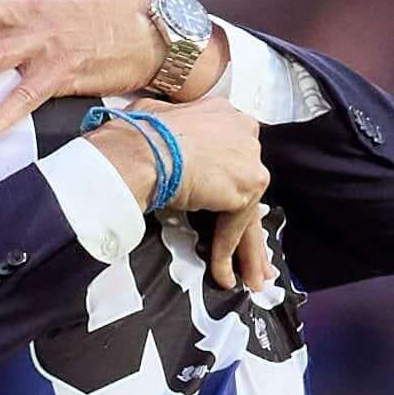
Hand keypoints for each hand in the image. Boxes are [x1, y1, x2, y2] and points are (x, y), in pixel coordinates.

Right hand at [151, 98, 274, 300]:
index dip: (232, 186)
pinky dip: (226, 251)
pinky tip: (223, 274)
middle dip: (251, 227)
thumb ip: (174, 128)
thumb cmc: (136, 135)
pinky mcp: (247, 187)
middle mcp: (244, 133)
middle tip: (257, 258)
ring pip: (249, 212)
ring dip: (247, 250)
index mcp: (224, 115)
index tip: (231, 206)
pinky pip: (236, 227)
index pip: (234, 159)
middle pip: (247, 187)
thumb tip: (160, 130)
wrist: (139, 151)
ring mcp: (249, 159)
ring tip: (249, 279)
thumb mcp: (156, 117)